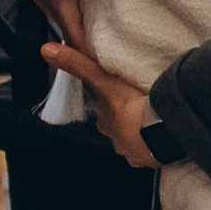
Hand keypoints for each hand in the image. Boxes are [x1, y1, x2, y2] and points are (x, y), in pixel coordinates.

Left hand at [43, 41, 159, 167]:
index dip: (113, 100)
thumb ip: (78, 65)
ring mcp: (136, 152)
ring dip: (144, 130)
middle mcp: (118, 141)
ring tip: (157, 118)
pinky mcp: (154, 159)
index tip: (125, 92)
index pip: (106, 109)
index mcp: (106, 122)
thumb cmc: (133, 108)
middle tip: (144, 103)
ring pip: (137, 139)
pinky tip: (165, 133)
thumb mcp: (104, 81)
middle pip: (121, 126)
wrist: (163, 131)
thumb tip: (45, 50)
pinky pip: (154, 150)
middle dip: (129, 117)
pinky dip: (158, 143)